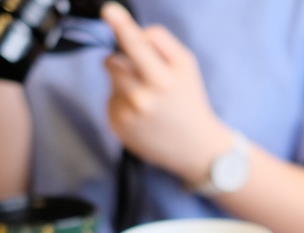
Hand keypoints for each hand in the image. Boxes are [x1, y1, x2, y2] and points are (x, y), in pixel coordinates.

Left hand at [101, 2, 233, 183]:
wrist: (195, 148)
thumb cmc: (189, 100)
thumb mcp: (187, 66)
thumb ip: (160, 43)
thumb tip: (133, 33)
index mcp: (162, 81)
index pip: (136, 46)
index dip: (121, 25)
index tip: (109, 10)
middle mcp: (141, 99)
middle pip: (113, 60)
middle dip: (125, 61)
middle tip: (147, 75)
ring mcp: (127, 115)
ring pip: (111, 79)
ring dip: (124, 81)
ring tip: (148, 98)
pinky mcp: (117, 126)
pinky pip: (110, 99)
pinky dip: (122, 101)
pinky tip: (142, 114)